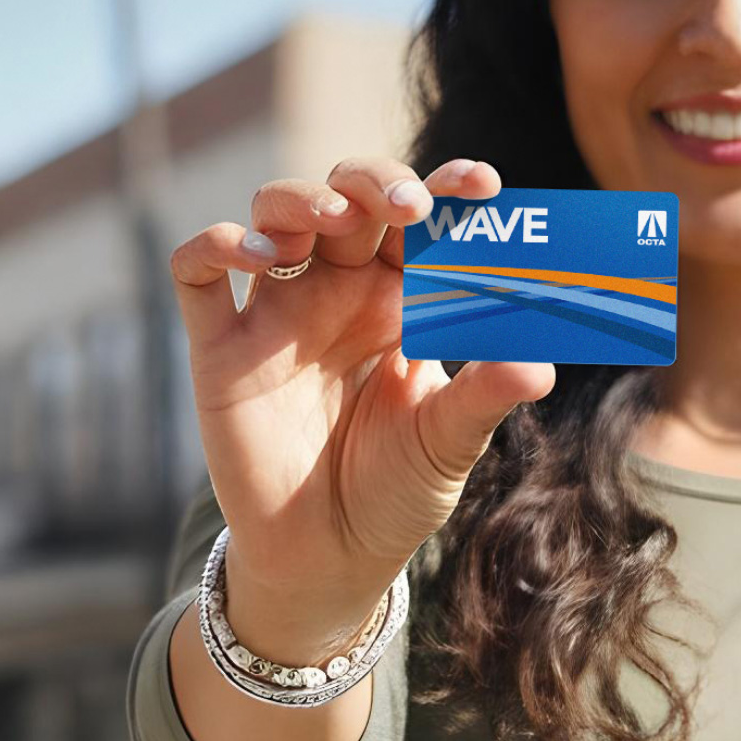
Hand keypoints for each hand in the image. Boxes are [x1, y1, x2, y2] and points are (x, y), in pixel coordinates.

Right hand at [167, 155, 555, 656]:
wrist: (327, 559)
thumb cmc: (395, 492)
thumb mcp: (447, 444)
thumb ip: (485, 398)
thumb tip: (542, 367)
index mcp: (401, 298)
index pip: (421, 222)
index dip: (447, 190)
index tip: (483, 185)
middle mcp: (337, 291)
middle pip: (347, 197)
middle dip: (375, 182)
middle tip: (409, 205)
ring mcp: (276, 313)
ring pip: (274, 214)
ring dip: (300, 200)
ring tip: (334, 219)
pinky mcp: (219, 348)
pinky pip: (197, 273)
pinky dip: (215, 245)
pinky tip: (251, 254)